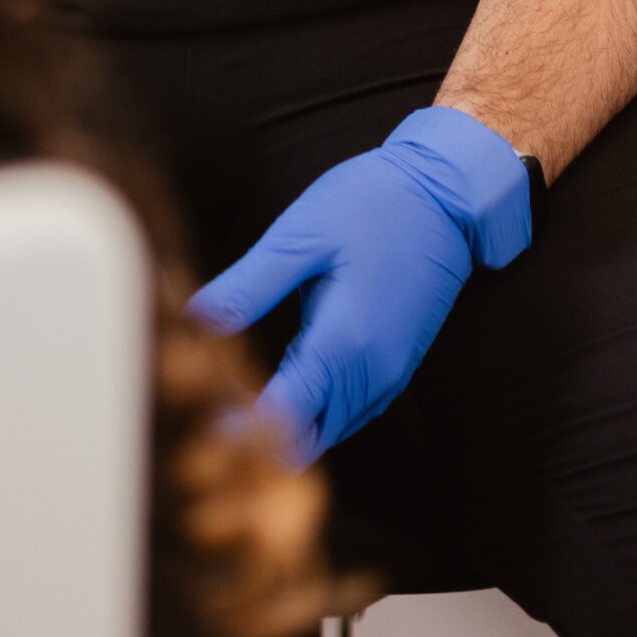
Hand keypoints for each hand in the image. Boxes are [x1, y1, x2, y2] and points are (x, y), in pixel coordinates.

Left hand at [189, 105, 531, 461]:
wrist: (446, 196)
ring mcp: (388, 374)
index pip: (282, 422)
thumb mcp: (301, 235)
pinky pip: (350, 411)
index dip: (237, 429)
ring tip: (235, 387)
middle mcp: (370, 375)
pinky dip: (314, 409)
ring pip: (329, 430)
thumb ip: (248, 286)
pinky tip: (284, 375)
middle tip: (211, 398)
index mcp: (341, 345)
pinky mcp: (396, 365)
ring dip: (285, 424)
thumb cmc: (371, 204)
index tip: (200, 413)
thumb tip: (191, 318)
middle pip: (305, 441)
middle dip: (256, 436)